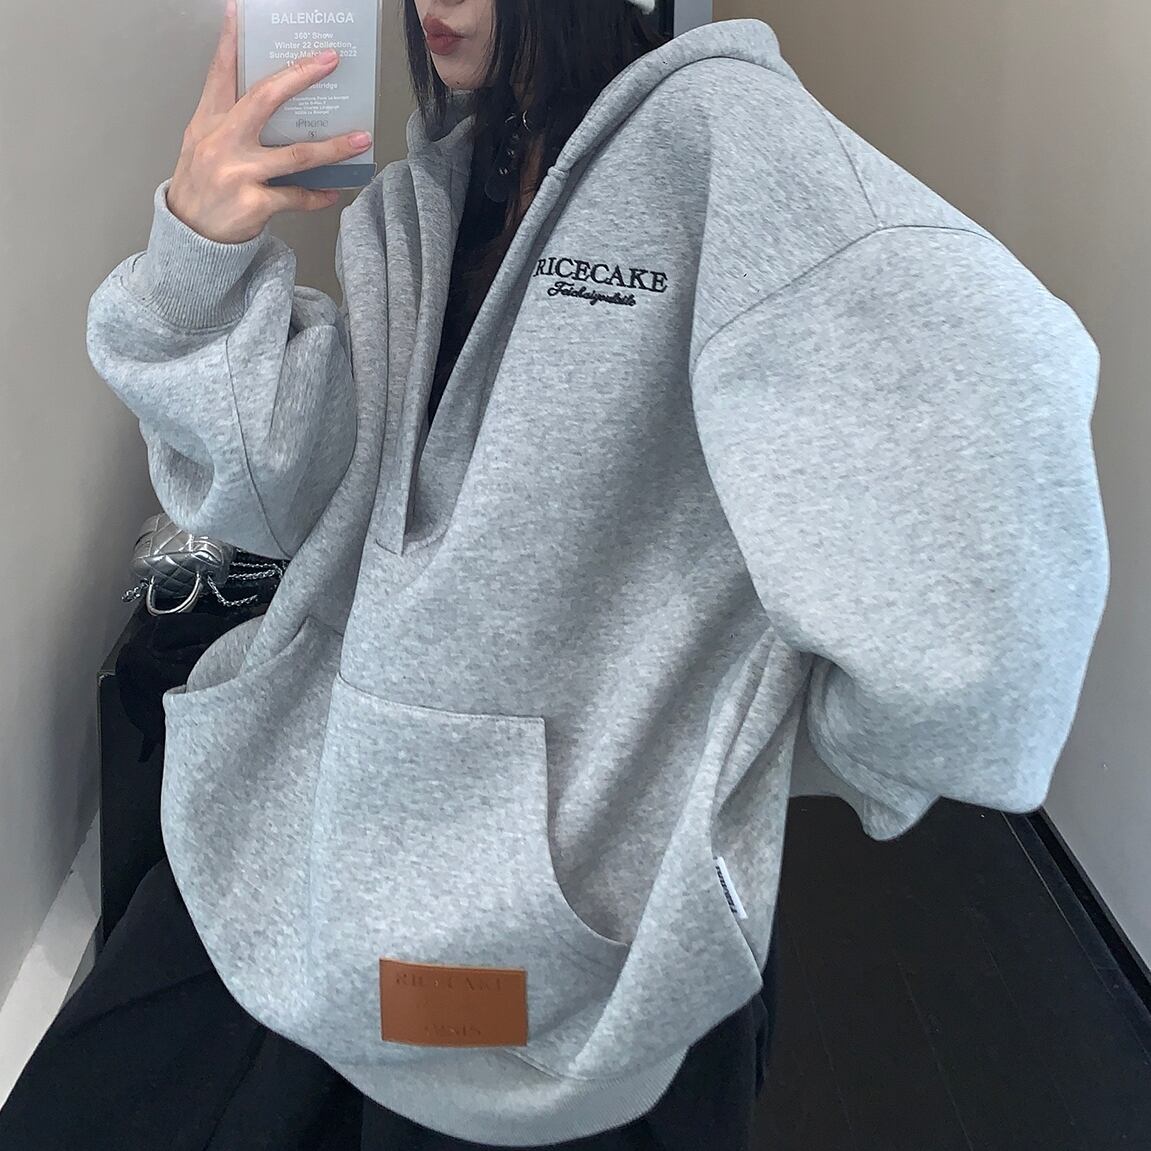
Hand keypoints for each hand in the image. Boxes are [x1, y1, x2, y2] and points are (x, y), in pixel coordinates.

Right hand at [166, 0, 373, 243]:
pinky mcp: (254, 204)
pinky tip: (334, 191)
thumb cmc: (201, 186)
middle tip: (329, 60)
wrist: (189, 236)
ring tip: (362, 138)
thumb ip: (229, 119)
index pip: (221, 74)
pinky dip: (318, 195)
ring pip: (295, 154)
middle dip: (300, 76)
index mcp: (209, 122)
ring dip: (333, 146)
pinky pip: (296, 196)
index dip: (230, 41)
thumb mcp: (202, 144)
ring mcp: (238, 173)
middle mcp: (222, 142)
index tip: (240, 11)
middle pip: (265, 99)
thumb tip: (272, 97)